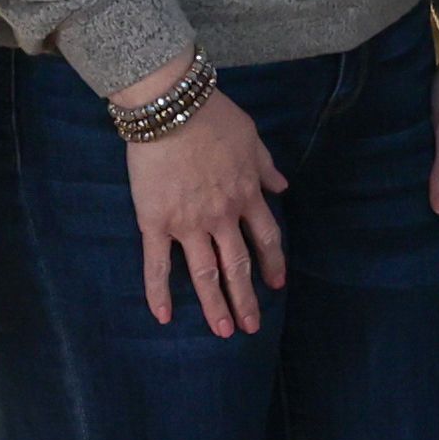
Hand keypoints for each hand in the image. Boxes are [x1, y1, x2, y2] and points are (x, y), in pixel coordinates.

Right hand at [116, 65, 286, 335]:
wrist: (171, 108)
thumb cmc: (211, 115)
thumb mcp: (251, 137)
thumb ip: (265, 166)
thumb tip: (282, 188)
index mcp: (246, 194)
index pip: (266, 237)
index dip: (273, 262)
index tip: (277, 284)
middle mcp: (222, 216)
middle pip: (239, 265)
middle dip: (247, 298)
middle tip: (251, 326)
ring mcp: (189, 223)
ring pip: (206, 273)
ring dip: (216, 305)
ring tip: (223, 331)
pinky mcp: (156, 222)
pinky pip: (157, 264)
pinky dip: (159, 293)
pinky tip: (163, 317)